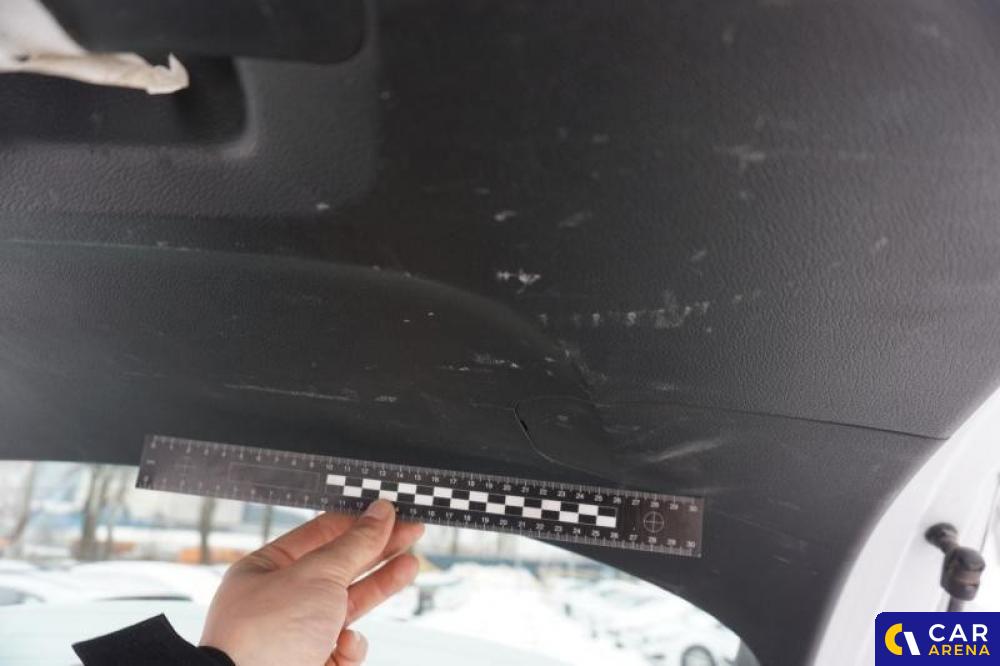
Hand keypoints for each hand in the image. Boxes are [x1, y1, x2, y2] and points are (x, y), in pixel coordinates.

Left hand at [200, 500, 423, 665]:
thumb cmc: (266, 636)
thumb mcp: (317, 575)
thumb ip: (354, 544)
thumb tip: (379, 514)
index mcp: (266, 569)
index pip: (320, 533)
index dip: (357, 520)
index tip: (389, 511)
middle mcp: (280, 600)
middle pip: (340, 565)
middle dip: (378, 549)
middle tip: (411, 531)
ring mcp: (297, 634)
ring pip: (348, 604)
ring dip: (379, 586)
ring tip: (409, 565)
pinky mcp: (313, 663)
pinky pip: (344, 647)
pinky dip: (351, 647)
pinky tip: (347, 643)